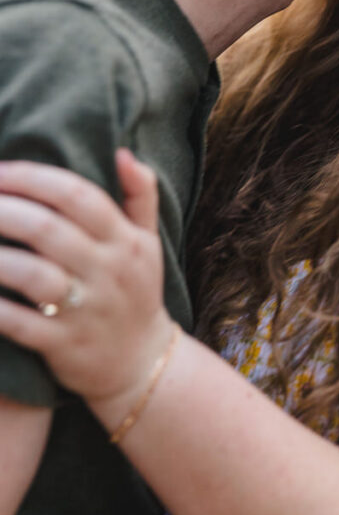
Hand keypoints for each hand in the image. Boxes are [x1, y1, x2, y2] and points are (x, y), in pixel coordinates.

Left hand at [0, 151, 174, 405]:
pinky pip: (19, 323)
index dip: (34, 178)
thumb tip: (123, 152)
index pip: (77, 195)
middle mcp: (108, 271)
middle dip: (4, 210)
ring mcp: (85, 311)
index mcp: (125, 240)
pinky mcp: (63, 345)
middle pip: (48, 230)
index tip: (0, 171)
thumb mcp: (148, 240)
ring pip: (31, 276)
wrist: (142, 363)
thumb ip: (140, 193)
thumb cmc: (136, 290)